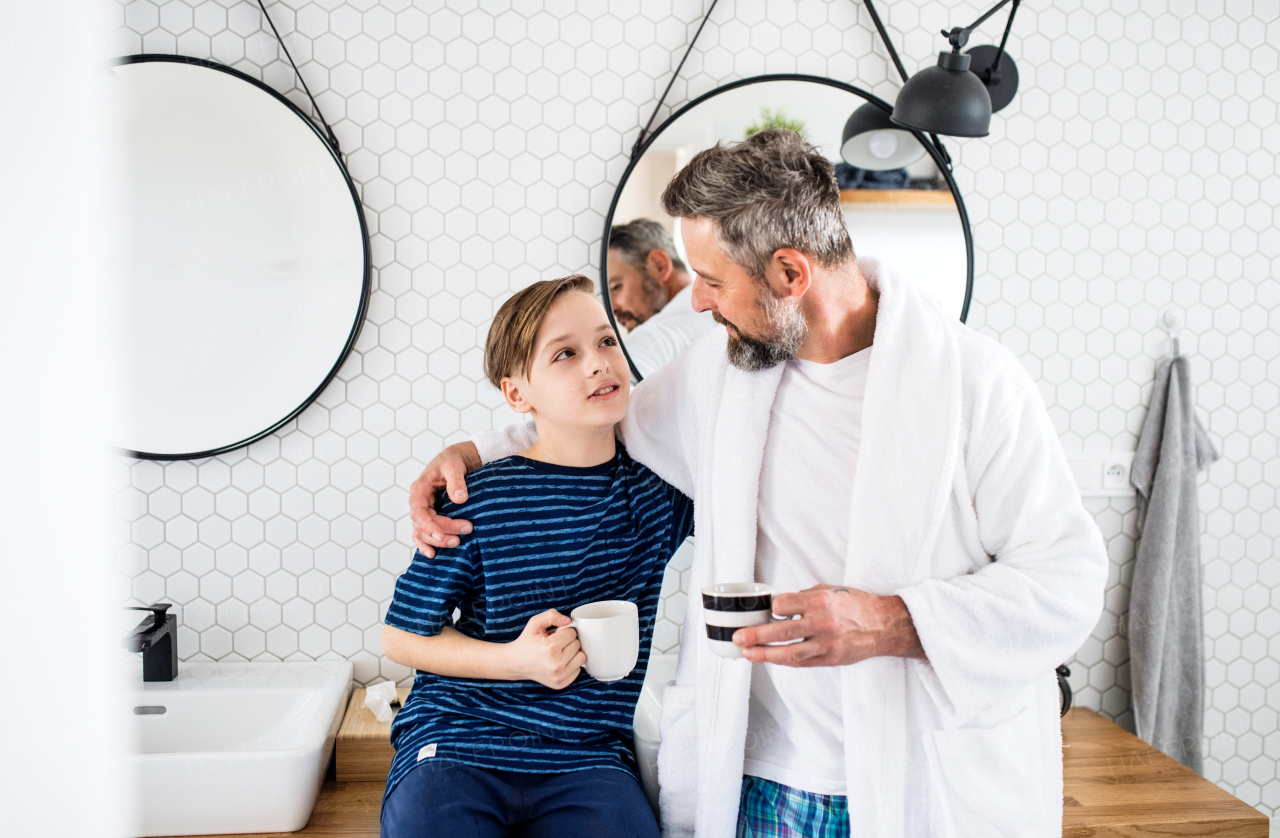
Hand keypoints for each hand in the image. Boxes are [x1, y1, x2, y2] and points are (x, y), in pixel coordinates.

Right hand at [409, 442, 480, 555]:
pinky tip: (432, 554)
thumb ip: (457, 481)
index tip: (441, 535)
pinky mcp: (430, 515)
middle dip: (441, 532)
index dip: (429, 526)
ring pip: (422, 531)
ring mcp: (423, 509)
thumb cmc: (453, 462)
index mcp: (420, 489)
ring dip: (437, 540)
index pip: (419, 512)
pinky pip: (422, 533)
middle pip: (422, 524)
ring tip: (457, 542)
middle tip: (465, 531)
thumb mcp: (454, 467)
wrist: (455, 461)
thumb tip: (460, 500)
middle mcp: (418, 501)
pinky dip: (425, 544)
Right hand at [504, 609, 585, 689]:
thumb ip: (552, 615)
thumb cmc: (527, 642)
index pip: (572, 633)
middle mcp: (556, 664)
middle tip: (555, 644)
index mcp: (550, 648)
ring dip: (572, 653)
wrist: (515, 663)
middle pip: (577, 645)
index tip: (554, 636)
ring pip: (581, 657)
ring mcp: (560, 676)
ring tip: (558, 652)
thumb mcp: (535, 623)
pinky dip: (571, 664)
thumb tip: (569, 621)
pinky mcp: (562, 683)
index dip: (563, 631)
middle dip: (568, 642)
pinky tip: (559, 662)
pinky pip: (578, 669)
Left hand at [733, 585, 925, 666]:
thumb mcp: (831, 590)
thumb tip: (779, 605)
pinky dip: (783, 661)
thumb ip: (805, 598)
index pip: (784, 605)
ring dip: (764, 655)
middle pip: (782, 632)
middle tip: (738, 638)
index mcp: (822, 601)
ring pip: (789, 654)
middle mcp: (823, 623)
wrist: (884, 625)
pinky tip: (769, 659)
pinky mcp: (830, 659)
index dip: (772, 608)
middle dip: (756, 636)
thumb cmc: (856, 605)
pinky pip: (802, 662)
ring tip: (747, 654)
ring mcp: (827, 644)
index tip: (766, 610)